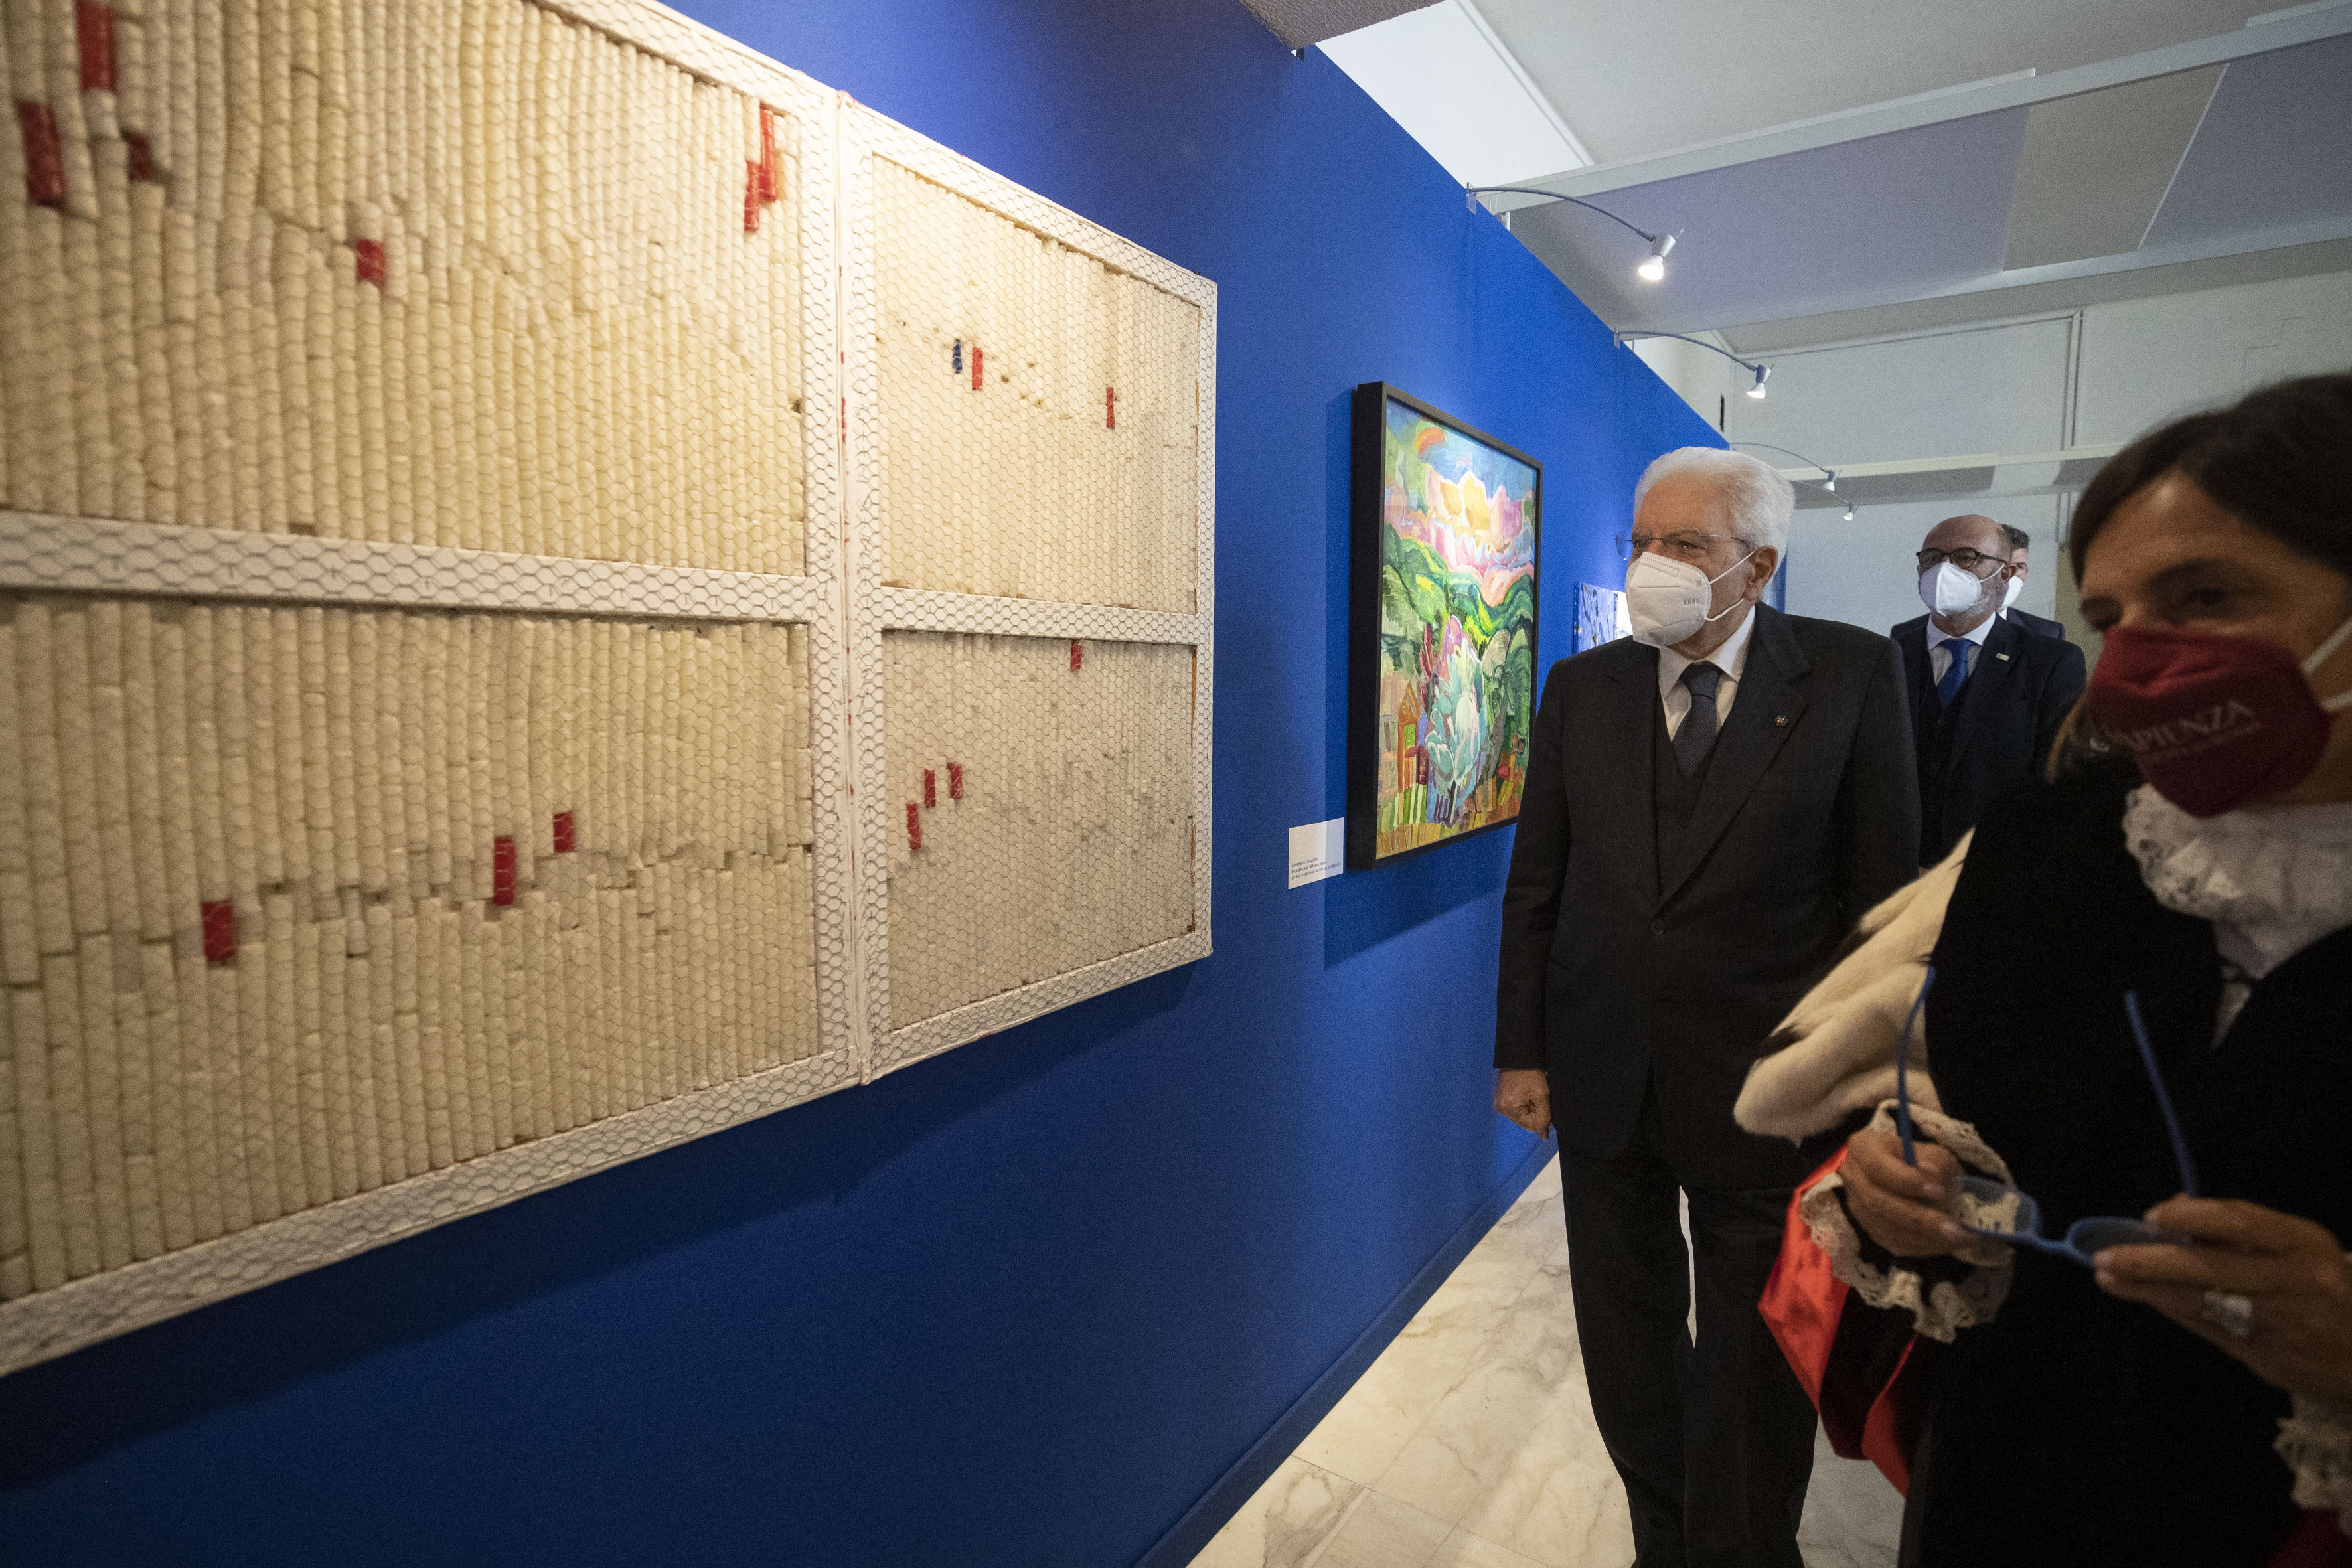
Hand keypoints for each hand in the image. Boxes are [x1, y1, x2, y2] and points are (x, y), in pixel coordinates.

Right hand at [1494, 1069, 1551, 1139]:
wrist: (1519, 1057)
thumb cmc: (1530, 1073)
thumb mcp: (1542, 1095)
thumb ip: (1544, 1117)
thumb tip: (1543, 1136)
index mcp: (1509, 1108)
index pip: (1532, 1126)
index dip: (1540, 1115)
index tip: (1539, 1100)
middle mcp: (1501, 1108)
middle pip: (1525, 1122)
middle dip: (1533, 1111)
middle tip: (1533, 1095)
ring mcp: (1498, 1104)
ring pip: (1520, 1116)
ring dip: (1527, 1108)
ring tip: (1527, 1092)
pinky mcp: (1499, 1100)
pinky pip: (1514, 1109)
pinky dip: (1521, 1104)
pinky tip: (1522, 1092)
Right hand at [1841, 1128, 1974, 1257]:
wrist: (1898, 1171)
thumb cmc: (1915, 1157)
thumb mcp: (1929, 1150)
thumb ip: (1934, 1161)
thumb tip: (1933, 1178)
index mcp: (1864, 1150)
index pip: (1877, 1167)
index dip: (1906, 1181)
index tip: (1939, 1191)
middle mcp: (1854, 1179)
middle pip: (1880, 1204)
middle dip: (1921, 1219)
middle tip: (1955, 1230)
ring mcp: (1859, 1208)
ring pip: (1887, 1229)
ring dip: (1926, 1238)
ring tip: (1960, 1239)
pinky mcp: (1871, 1229)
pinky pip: (1894, 1244)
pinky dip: (1923, 1247)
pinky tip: (1946, 1244)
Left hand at [2095, 1198, 2351, 1405]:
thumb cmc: (2329, 1291)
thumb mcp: (2301, 1249)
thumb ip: (2244, 1231)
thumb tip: (2178, 1205)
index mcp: (2305, 1244)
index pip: (2243, 1223)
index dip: (2193, 1218)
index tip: (2152, 1216)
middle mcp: (2296, 1281)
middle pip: (2213, 1268)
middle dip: (2152, 1262)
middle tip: (2106, 1255)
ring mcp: (2283, 1324)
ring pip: (2204, 1303)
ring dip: (2149, 1290)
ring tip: (2108, 1276)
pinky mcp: (2270, 1358)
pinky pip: (2211, 1329)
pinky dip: (2174, 1311)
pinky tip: (2145, 1298)